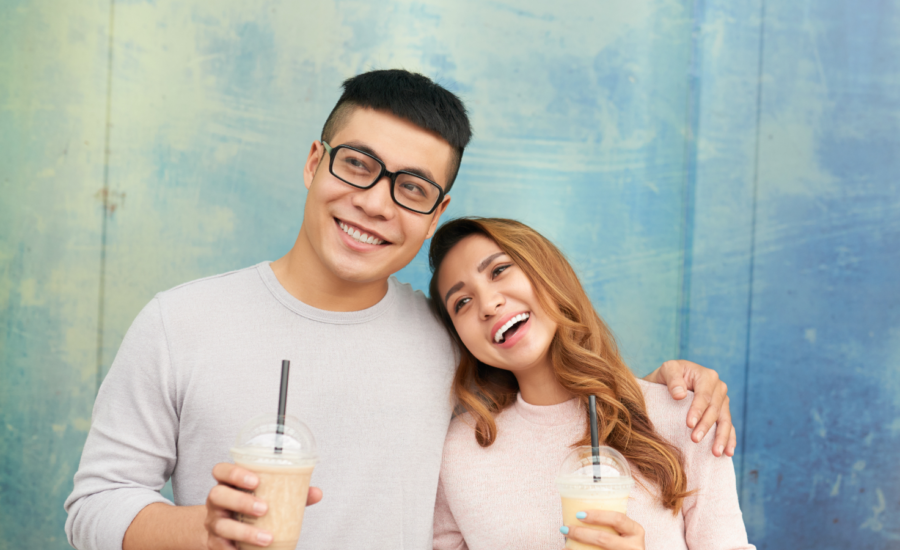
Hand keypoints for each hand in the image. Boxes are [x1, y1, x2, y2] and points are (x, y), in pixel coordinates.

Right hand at [204, 463, 321, 548]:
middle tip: (264, 508)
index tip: (256, 480)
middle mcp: (217, 501)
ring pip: (220, 524)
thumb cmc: (251, 506)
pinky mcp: (213, 542)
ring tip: (267, 537)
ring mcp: (213, 521)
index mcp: (228, 483)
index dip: (234, 473)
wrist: (226, 531)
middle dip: (241, 501)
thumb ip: (291, 492)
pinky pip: (218, 546)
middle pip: (217, 495)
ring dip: (245, 531)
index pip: (221, 470)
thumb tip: (317, 493)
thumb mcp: (267, 496)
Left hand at [561, 510, 643, 549]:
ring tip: (565, 544)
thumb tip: (579, 513)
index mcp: (636, 531)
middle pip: (604, 538)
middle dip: (582, 533)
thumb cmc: (624, 541)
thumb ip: (610, 523)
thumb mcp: (624, 531)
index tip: (579, 514)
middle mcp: (634, 546)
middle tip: (566, 528)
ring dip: (577, 548)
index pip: (617, 519)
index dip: (598, 516)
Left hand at [644, 359, 735, 456]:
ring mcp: (723, 401)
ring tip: (716, 452)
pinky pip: (729, 427)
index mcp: (707, 376)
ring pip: (725, 421)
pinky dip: (729, 439)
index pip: (704, 395)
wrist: (670, 381)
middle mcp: (719, 388)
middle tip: (695, 439)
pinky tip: (728, 452)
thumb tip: (680, 395)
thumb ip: (673, 379)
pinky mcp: (722, 412)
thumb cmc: (668, 375)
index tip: (689, 424)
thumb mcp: (667, 370)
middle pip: (715, 410)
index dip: (697, 410)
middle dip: (706, 426)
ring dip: (721, 437)